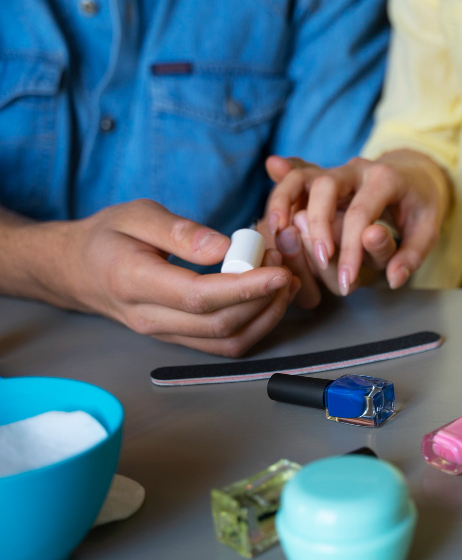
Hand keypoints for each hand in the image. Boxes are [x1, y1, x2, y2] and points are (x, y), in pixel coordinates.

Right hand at [28, 199, 297, 356]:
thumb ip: (179, 230)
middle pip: (219, 325)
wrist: (78, 270)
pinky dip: (256, 326)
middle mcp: (150, 318)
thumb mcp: (136, 214)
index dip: (244, 288)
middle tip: (283, 264)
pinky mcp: (181, 339)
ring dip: (265, 317)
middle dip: (263, 299)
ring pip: (227, 343)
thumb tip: (225, 247)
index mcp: (133, 282)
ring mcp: (166, 334)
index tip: (278, 271)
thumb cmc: (108, 236)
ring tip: (285, 282)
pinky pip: (224, 345)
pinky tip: (271, 299)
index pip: (198, 297)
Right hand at [263, 150, 448, 296]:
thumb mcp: (428, 230)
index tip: (348, 281)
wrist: (416, 175)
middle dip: (319, 226)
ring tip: (279, 232)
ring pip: (303, 176)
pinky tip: (273, 218)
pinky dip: (281, 195)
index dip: (351, 249)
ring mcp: (337, 171)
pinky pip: (296, 181)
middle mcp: (357, 169)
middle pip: (326, 186)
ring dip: (285, 203)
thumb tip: (393, 279)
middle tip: (323, 261)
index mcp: (386, 178)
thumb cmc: (420, 205)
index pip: (361, 213)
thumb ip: (411, 255)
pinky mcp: (323, 178)